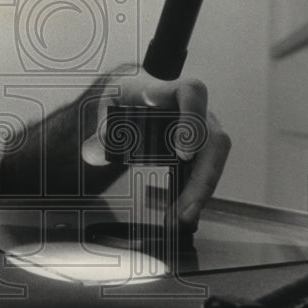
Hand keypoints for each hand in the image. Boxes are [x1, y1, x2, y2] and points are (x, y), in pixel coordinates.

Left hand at [84, 68, 230, 227]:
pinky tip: (182, 212)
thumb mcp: (110, 106)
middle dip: (203, 176)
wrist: (135, 95)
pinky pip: (208, 170)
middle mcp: (194, 109)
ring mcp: (202, 128)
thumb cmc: (127, 97)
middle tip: (186, 205)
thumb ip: (102, 131)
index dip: (193, 119)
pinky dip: (197, 193)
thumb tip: (92, 153)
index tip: (183, 152)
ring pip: (215, 158)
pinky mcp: (202, 147)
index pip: (192, 93)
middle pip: (213, 138)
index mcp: (169, 91)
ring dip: (201, 191)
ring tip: (182, 216)